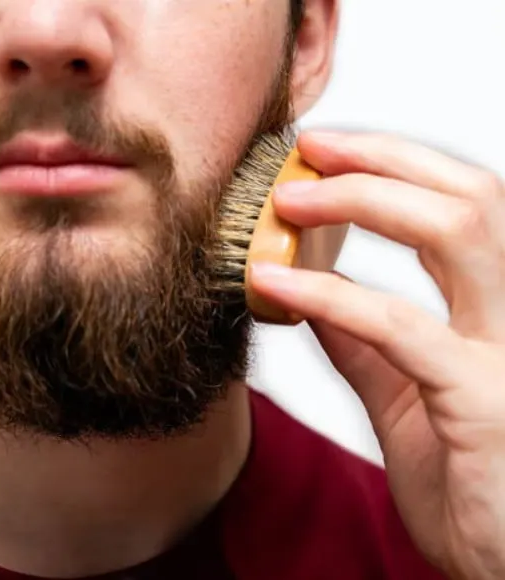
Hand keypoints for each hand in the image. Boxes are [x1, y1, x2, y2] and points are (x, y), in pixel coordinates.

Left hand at [249, 130, 504, 579]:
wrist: (501, 567)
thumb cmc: (466, 483)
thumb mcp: (405, 401)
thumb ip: (366, 347)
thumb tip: (316, 294)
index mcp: (498, 313)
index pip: (463, 207)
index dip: (396, 166)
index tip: (326, 153)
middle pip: (470, 196)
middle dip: (384, 159)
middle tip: (308, 149)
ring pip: (457, 232)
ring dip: (364, 200)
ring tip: (289, 198)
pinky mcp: (484, 401)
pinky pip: (401, 326)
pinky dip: (330, 294)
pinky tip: (271, 280)